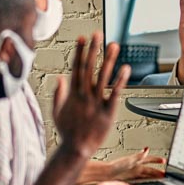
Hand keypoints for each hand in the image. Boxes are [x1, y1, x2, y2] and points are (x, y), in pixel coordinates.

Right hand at [52, 33, 127, 158]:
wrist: (76, 150)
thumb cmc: (67, 133)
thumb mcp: (57, 112)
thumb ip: (58, 94)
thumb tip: (59, 78)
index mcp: (73, 94)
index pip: (76, 67)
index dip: (79, 51)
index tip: (82, 38)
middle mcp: (84, 95)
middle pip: (89, 67)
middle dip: (93, 49)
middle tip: (97, 34)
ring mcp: (96, 103)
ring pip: (102, 77)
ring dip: (108, 60)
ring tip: (114, 45)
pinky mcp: (108, 112)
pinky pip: (115, 93)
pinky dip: (120, 81)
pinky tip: (126, 69)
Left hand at [106, 148, 165, 180]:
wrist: (106, 173)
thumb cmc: (116, 166)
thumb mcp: (130, 160)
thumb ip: (139, 156)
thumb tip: (147, 149)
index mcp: (137, 161)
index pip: (150, 160)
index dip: (157, 160)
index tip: (164, 161)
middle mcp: (136, 166)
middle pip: (150, 168)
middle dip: (158, 170)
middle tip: (165, 173)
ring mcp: (133, 172)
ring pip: (146, 174)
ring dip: (153, 176)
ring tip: (160, 178)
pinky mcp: (130, 178)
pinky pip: (141, 179)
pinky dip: (146, 181)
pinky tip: (148, 183)